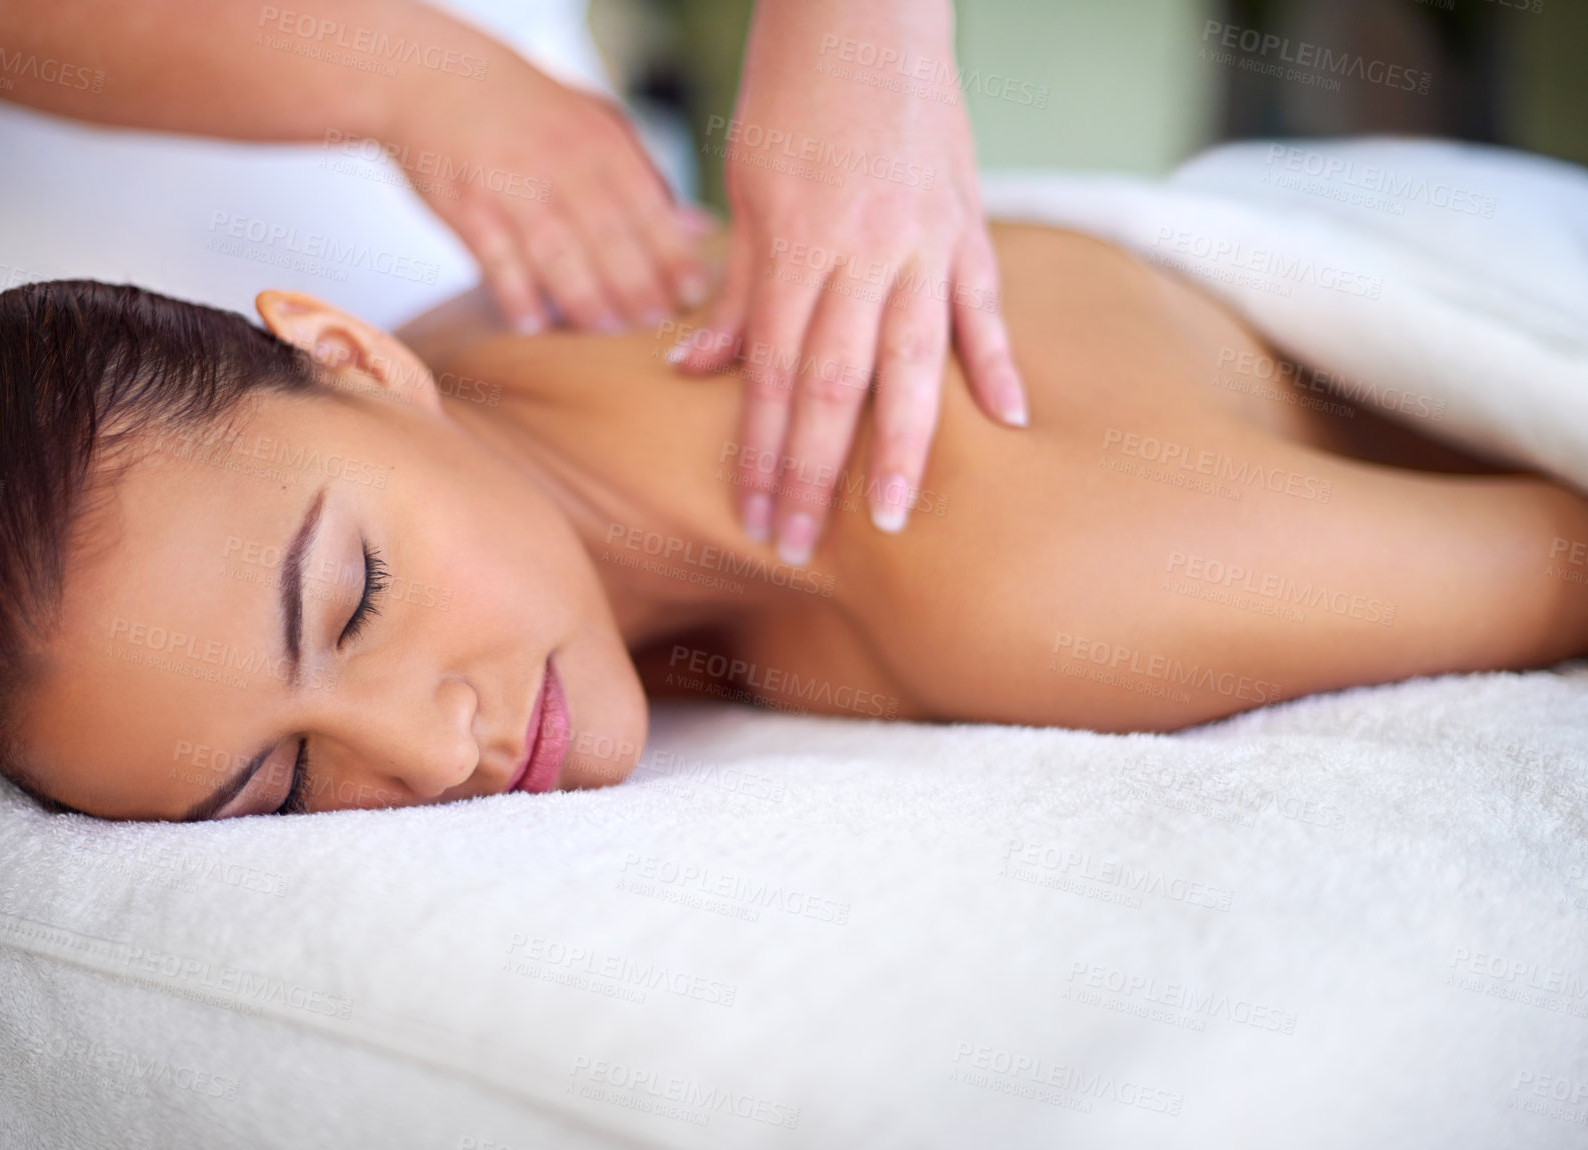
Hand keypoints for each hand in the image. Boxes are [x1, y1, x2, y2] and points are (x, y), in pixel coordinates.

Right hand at [383, 38, 709, 334]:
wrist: (433, 76)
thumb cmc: (528, 110)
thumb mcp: (593, 121)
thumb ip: (644, 175)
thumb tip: (698, 228)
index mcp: (599, 143)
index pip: (648, 206)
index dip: (674, 254)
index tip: (696, 294)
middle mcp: (560, 163)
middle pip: (608, 235)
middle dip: (636, 285)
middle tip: (654, 324)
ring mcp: (511, 186)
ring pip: (556, 252)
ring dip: (584, 298)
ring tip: (604, 329)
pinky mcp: (467, 207)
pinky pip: (496, 260)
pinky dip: (516, 294)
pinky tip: (533, 325)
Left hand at [669, 0, 1025, 562]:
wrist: (866, 9)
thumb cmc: (793, 94)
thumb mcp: (747, 188)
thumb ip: (735, 288)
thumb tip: (693, 371)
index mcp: (798, 246)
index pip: (776, 377)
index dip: (764, 456)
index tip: (758, 519)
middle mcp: (864, 253)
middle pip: (837, 387)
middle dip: (816, 474)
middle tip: (802, 545)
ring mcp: (925, 241)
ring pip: (915, 363)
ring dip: (903, 446)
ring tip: (894, 515)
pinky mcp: (969, 222)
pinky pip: (984, 307)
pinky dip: (998, 364)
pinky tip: (1007, 422)